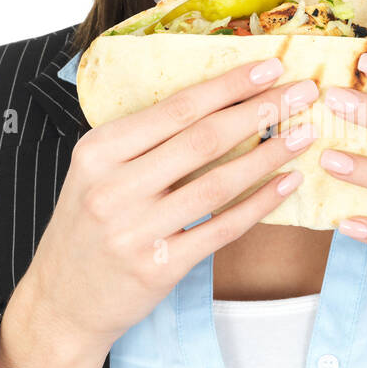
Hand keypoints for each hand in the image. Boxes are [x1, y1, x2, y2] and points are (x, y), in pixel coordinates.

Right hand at [13, 57, 319, 367]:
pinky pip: (221, 229)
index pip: (176, 108)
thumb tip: (217, 101)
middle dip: (260, 110)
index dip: (229, 85)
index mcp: (98, 151)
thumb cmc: (88, 228)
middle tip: (303, 93)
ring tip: (304, 135)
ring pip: (218, 183)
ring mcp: (136, 230)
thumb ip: (142, 141)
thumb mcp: (95, 173)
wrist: (62, 301)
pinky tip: (286, 183)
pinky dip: (259, 204)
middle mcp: (114, 187)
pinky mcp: (159, 267)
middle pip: (202, 139)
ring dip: (269, 155)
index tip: (270, 66)